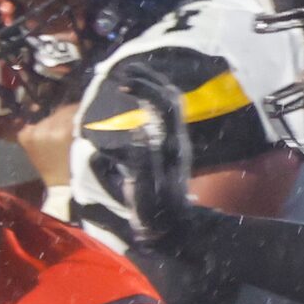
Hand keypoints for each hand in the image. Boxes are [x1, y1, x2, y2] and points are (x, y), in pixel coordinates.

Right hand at [75, 64, 194, 248]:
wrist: (182, 231)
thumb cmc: (158, 217)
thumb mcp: (146, 194)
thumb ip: (141, 161)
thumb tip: (137, 128)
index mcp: (170, 146)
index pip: (162, 105)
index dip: (144, 88)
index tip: (121, 82)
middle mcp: (177, 138)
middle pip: (168, 96)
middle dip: (147, 79)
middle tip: (122, 72)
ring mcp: (177, 142)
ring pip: (170, 102)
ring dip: (150, 86)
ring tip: (128, 78)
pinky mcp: (173, 148)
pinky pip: (165, 115)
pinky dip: (152, 100)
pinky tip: (137, 100)